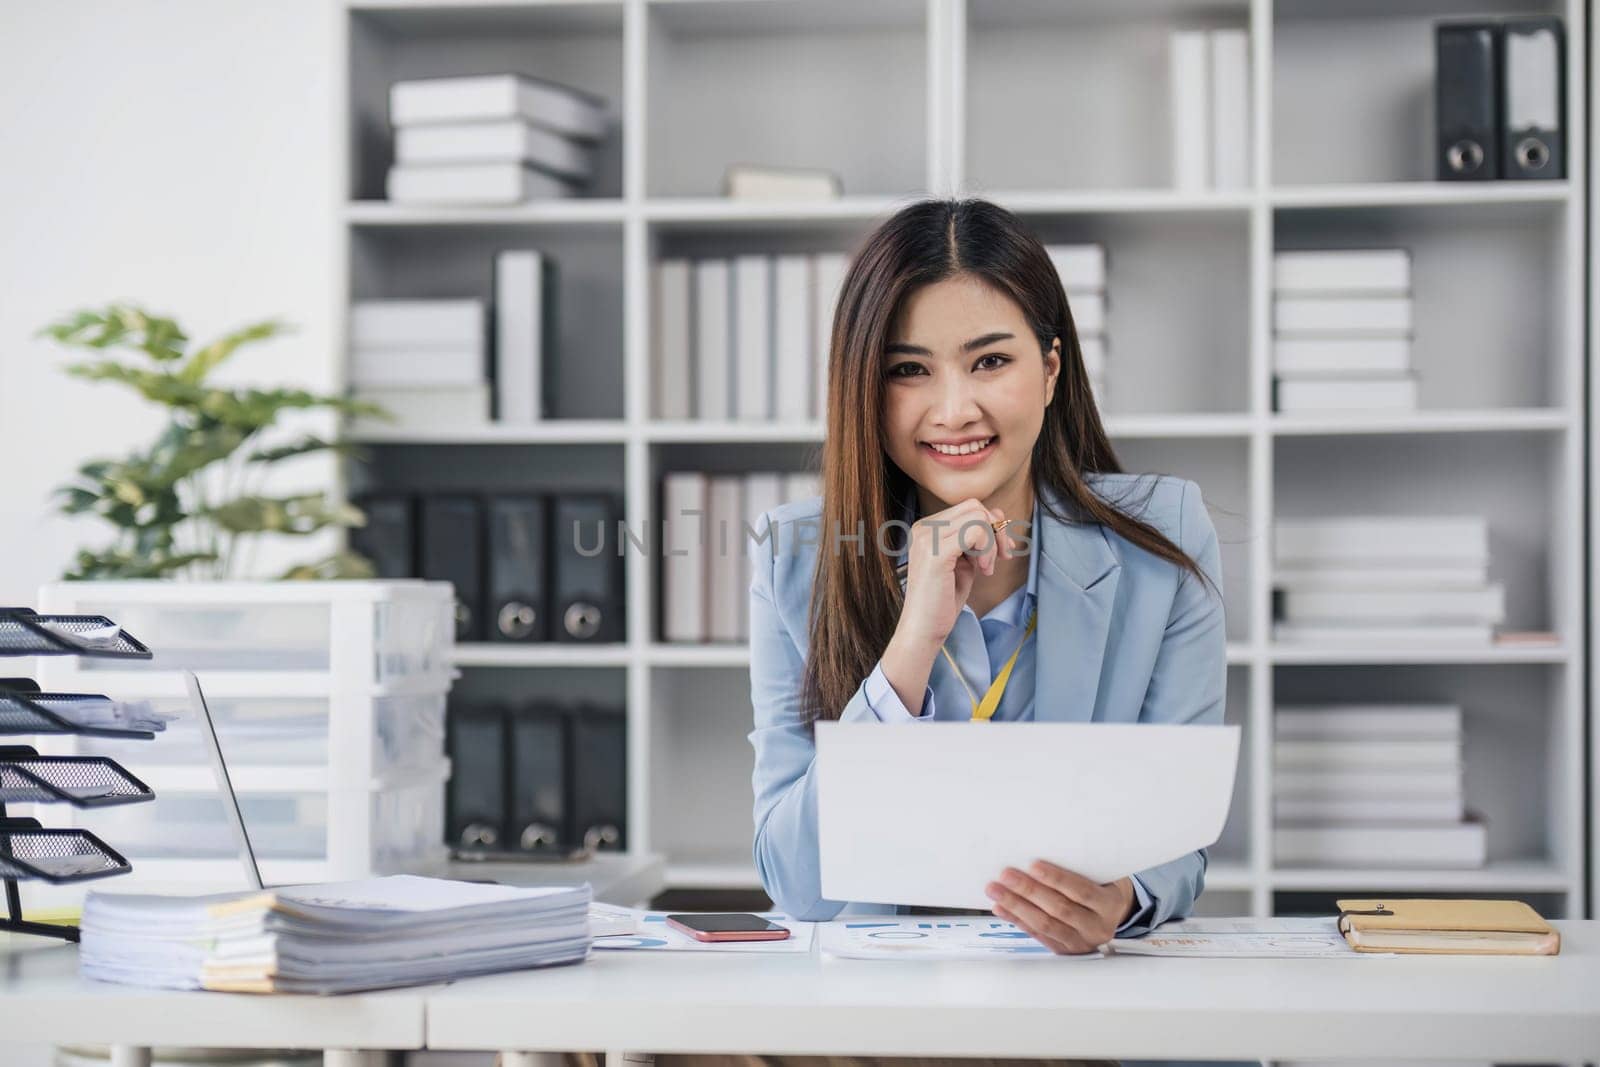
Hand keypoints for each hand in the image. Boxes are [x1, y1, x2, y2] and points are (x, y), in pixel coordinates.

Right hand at [894, 497, 1019, 650]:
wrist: (923, 629)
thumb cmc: (942, 600)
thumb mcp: (963, 562)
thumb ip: (975, 539)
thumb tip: (997, 516)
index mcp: (926, 528)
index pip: (968, 507)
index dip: (991, 526)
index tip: (999, 552)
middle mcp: (923, 528)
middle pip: (975, 506)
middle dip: (996, 530)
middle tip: (999, 558)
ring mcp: (927, 538)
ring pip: (977, 516)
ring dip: (991, 543)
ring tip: (986, 568)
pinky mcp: (936, 553)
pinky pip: (976, 532)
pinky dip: (987, 550)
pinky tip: (982, 571)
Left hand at [984, 861, 1134, 954]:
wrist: (1116, 915)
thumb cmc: (1103, 886)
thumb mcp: (1103, 875)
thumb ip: (1081, 868)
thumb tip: (1039, 856)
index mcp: (1109, 904)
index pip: (1081, 891)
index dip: (1056, 879)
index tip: (1033, 865)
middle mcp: (1097, 927)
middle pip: (1059, 909)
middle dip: (1029, 891)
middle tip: (1006, 875)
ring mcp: (1081, 942)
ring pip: (1045, 924)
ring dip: (1016, 906)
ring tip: (995, 890)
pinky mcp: (1065, 951)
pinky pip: (1037, 935)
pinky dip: (1017, 920)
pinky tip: (1001, 908)